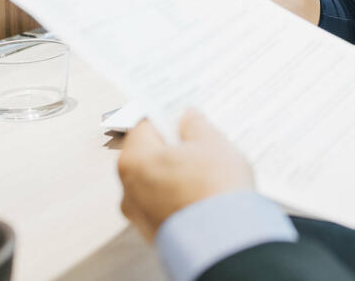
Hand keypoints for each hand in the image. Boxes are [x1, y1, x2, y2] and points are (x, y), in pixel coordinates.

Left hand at [117, 110, 253, 240]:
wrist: (226, 240)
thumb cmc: (215, 189)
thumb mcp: (212, 143)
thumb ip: (196, 125)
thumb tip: (189, 118)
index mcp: (135, 160)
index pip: (144, 126)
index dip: (166, 116)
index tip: (183, 113)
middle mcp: (129, 189)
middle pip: (149, 156)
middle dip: (173, 147)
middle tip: (201, 141)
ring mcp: (141, 215)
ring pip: (157, 182)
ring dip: (177, 173)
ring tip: (208, 170)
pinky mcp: (156, 233)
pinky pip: (166, 204)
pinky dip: (181, 196)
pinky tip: (205, 192)